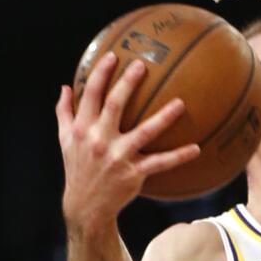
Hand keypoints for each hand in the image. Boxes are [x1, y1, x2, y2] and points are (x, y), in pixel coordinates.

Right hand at [55, 53, 199, 232]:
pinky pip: (160, 163)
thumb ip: (65, 112)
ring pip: (144, 132)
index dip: (101, 73)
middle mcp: (99, 140)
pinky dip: (178, 156)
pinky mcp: (133, 174)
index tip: (114, 55)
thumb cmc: (78, 167)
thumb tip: (65, 87)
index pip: (91, 95)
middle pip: (115, 105)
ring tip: (181, 103)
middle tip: (142, 64)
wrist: (86, 205)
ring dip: (163, 117)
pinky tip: (196, 148)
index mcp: (83, 129)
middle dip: (127, 83)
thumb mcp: (65, 140)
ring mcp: (117, 157)